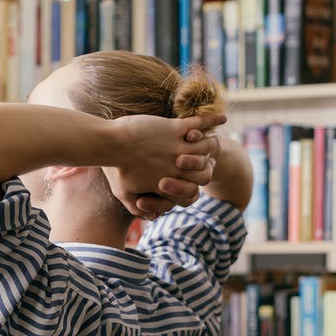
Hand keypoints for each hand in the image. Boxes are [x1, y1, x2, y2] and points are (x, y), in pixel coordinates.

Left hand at [103, 113, 224, 218]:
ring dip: (208, 145)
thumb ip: (138, 207)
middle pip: (204, 173)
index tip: (180, 181)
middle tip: (194, 162)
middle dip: (201, 169)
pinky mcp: (177, 128)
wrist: (112, 142)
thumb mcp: (124, 193)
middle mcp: (179, 167)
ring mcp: (180, 146)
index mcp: (169, 184)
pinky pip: (201, 124)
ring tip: (206, 141)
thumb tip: (150, 217)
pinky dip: (212, 121)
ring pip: (206, 148)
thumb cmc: (115, 169)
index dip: (189, 189)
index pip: (191, 194)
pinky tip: (223, 118)